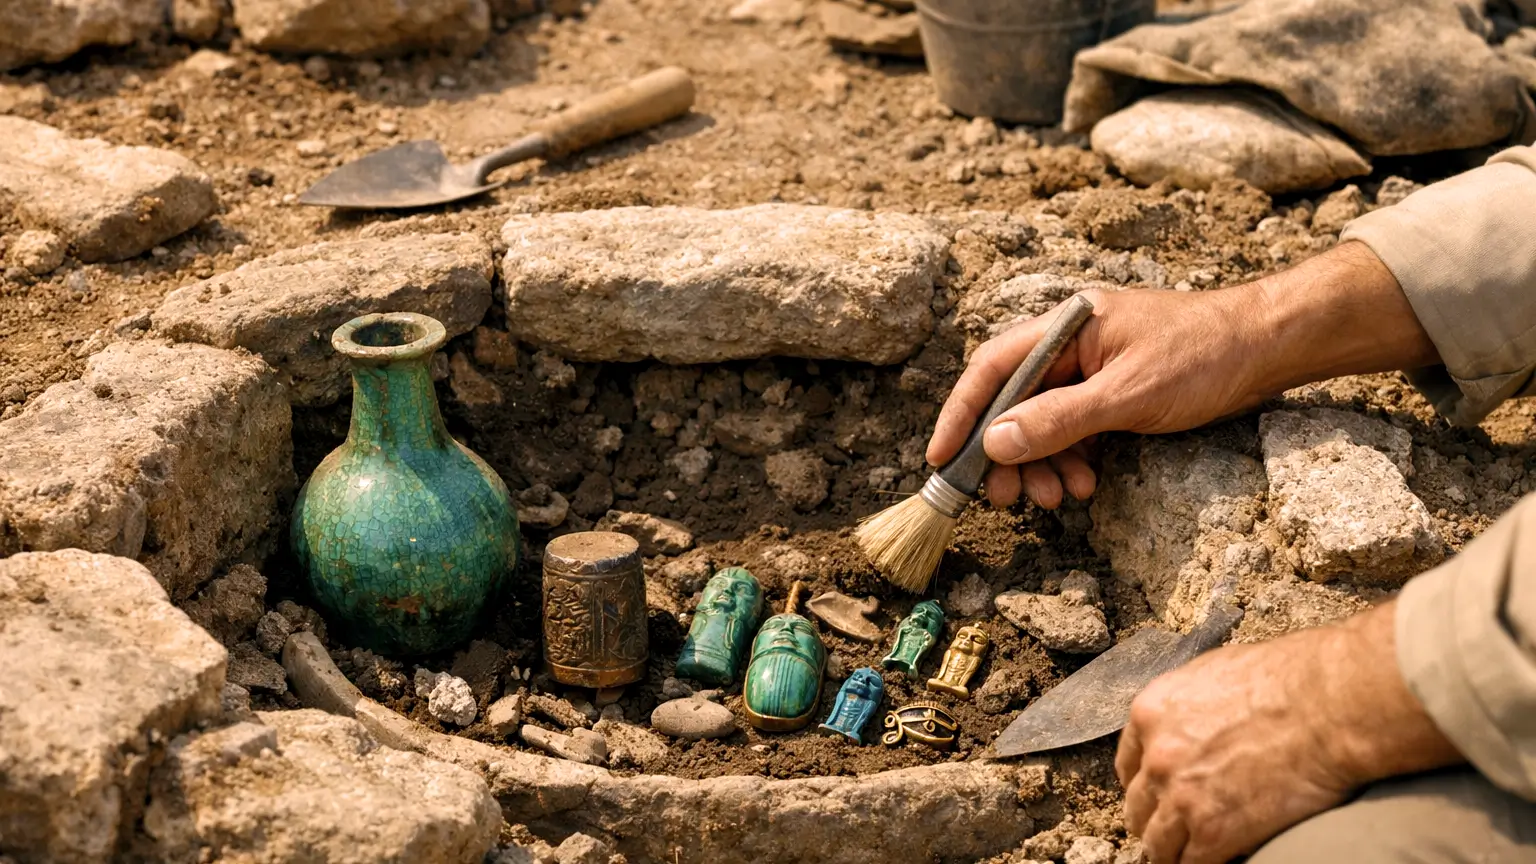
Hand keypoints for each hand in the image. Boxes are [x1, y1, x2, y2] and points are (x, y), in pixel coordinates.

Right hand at [927, 287, 1270, 507]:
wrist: (1271, 347)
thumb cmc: (1205, 356)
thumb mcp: (1128, 394)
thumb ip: (1060, 419)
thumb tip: (996, 443)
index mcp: (1064, 326)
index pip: (992, 369)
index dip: (960, 414)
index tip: (940, 459)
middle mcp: (1070, 344)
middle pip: (1013, 401)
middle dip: (1007, 455)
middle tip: (1007, 500)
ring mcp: (1092, 369)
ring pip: (1044, 423)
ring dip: (1043, 465)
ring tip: (1057, 499)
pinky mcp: (1113, 392)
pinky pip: (1075, 430)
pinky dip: (1072, 460)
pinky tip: (1084, 486)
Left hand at [1116, 602, 1462, 863]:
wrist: (1328, 706)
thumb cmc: (1289, 679)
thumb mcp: (1216, 672)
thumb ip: (1190, 704)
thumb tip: (1192, 721)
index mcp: (1152, 714)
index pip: (1128, 764)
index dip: (1143, 783)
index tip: (1154, 794)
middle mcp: (1158, 757)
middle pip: (1137, 804)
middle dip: (1153, 816)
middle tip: (1169, 827)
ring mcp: (1181, 797)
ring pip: (1156, 842)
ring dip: (1169, 849)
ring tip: (1185, 853)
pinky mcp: (1213, 832)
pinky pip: (1191, 863)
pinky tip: (1215, 859)